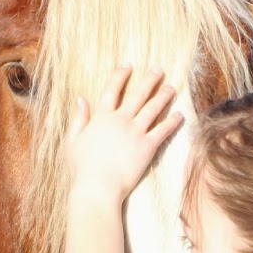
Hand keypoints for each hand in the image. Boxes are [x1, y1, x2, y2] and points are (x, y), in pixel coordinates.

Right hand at [66, 66, 183, 204]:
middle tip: (159, 70)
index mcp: (101, 117)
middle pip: (137, 95)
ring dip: (163, 96)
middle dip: (149, 80)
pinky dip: (172, 122)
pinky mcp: (147, 146)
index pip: (112, 90)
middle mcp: (120, 120)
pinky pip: (163, 130)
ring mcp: (135, 132)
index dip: (120, 76)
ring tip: (171, 87)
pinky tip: (180, 114)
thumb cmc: (82, 168)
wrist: (97, 187)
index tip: (128, 65)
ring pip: (153, 109)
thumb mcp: (73, 141)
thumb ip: (78, 119)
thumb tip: (81, 99)